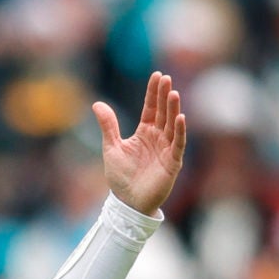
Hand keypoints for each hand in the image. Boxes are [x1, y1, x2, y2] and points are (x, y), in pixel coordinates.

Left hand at [96, 70, 187, 215]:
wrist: (127, 203)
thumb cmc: (121, 177)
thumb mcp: (111, 147)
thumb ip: (108, 126)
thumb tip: (97, 104)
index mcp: (144, 132)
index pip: (151, 108)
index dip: (154, 92)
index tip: (157, 76)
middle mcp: (158, 138)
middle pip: (163, 112)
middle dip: (165, 96)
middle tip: (166, 79)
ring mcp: (166, 149)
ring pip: (172, 125)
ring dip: (173, 110)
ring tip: (174, 93)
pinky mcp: (172, 163)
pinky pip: (178, 144)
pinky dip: (180, 132)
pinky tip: (181, 118)